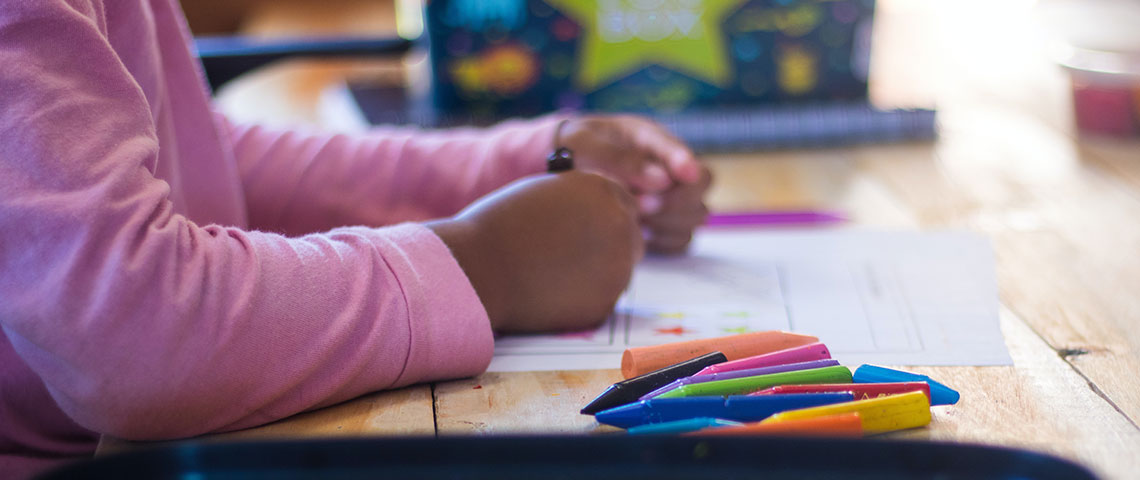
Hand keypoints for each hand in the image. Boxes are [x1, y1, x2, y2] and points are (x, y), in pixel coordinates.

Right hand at [427, 171, 642, 332]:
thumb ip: (578, 201)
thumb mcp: (546, 192)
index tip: (592, 227)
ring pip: (621, 268)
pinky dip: (585, 297)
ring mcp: (618, 265)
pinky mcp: (607, 301)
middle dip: (610, 243)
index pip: (623, 201)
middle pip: (631, 234)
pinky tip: (553, 291)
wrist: (479, 268)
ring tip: (556, 271)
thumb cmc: (499, 226)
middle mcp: (619, 223)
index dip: (605, 216)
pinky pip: (604, 297)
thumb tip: (596, 216)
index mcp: (602, 189)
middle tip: (578, 255)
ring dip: (599, 270)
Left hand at [558, 115, 711, 253]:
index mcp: (650, 138)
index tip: (686, 174)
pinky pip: (683, 239)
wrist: (561, 166)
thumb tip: (661, 180)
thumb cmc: (574, 148)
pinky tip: (640, 234)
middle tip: (641, 205)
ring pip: (697, 214)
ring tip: (635, 217)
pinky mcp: (665, 224)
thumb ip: (619, 158)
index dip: (685, 164)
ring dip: (669, 221)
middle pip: (702, 184)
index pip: (680, 150)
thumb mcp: (585, 143)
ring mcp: (671, 196)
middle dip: (676, 199)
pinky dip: (666, 241)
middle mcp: (668, 166)